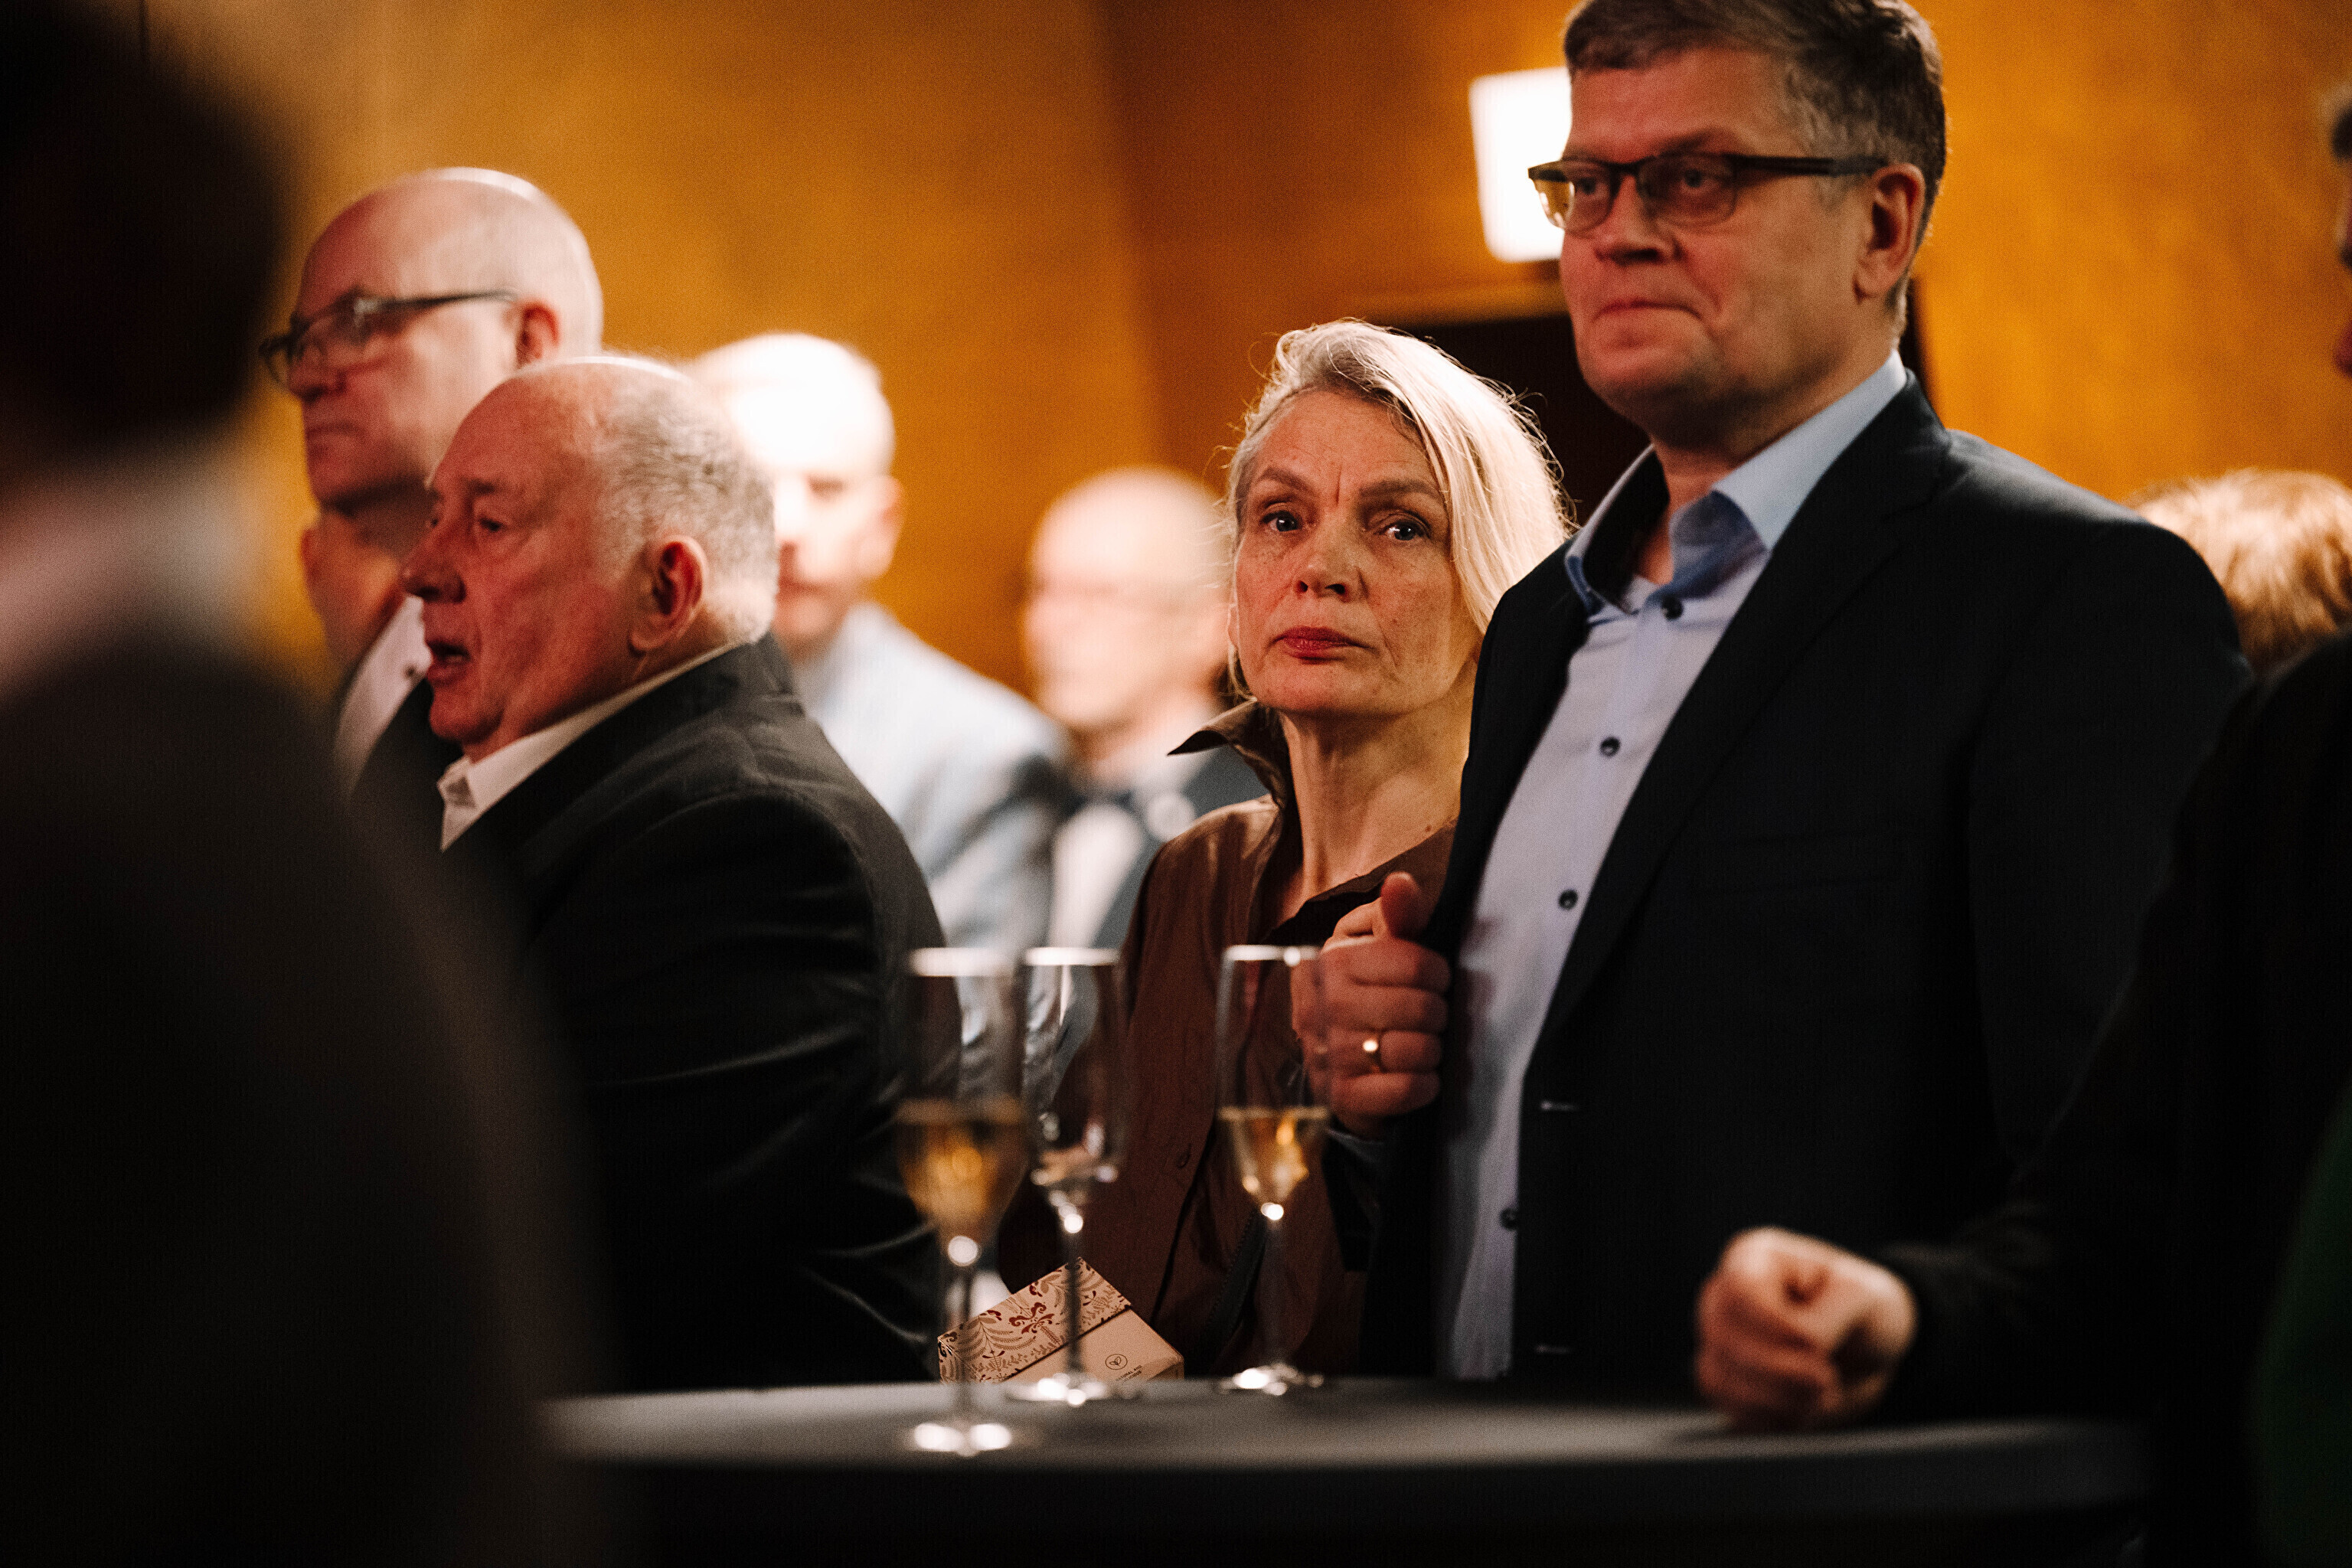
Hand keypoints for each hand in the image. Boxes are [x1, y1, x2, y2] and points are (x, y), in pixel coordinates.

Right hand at [1293, 872, 1448, 1138]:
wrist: (1331, 1056)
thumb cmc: (1367, 989)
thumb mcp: (1380, 944)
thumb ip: (1399, 913)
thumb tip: (1401, 883)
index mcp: (1333, 960)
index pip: (1416, 964)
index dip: (1438, 974)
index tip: (1430, 980)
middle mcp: (1324, 1005)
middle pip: (1423, 1008)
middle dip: (1436, 1014)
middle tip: (1425, 1016)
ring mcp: (1329, 1054)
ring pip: (1419, 1050)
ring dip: (1432, 1050)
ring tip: (1419, 1044)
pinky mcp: (1341, 1097)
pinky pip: (1407, 1090)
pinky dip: (1424, 1085)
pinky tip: (1417, 1075)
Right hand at [1694, 1228, 1917, 1431]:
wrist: (1870, 1347)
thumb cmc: (1863, 1307)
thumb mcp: (1859, 1298)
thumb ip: (1821, 1323)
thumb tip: (1798, 1352)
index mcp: (1754, 1259)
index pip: (1738, 1293)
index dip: (1774, 1329)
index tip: (1819, 1350)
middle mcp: (1727, 1298)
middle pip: (1723, 1339)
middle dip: (1779, 1373)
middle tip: (1826, 1382)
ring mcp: (1722, 1341)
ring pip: (1718, 1378)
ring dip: (1774, 1401)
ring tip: (1819, 1399)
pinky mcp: (1731, 1382)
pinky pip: (1729, 1408)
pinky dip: (1768, 1420)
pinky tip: (1802, 1412)